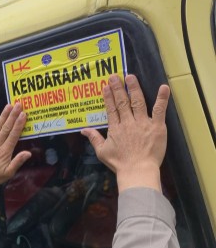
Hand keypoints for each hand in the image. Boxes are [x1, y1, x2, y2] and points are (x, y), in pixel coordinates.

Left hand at [0, 102, 31, 188]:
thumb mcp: (7, 173)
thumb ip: (17, 162)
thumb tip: (28, 153)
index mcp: (5, 151)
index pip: (14, 135)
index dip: (19, 124)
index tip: (24, 114)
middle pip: (6, 128)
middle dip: (13, 116)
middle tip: (19, 104)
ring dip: (3, 116)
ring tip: (8, 106)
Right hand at [81, 74, 169, 191]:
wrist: (137, 171)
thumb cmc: (120, 163)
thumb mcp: (102, 152)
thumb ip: (94, 138)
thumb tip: (83, 130)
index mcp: (115, 128)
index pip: (111, 108)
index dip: (108, 96)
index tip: (106, 86)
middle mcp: (128, 122)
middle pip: (122, 102)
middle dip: (118, 88)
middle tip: (115, 76)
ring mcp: (143, 123)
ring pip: (138, 102)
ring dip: (134, 88)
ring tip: (131, 77)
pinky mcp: (157, 127)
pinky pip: (159, 110)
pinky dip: (162, 98)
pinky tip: (163, 87)